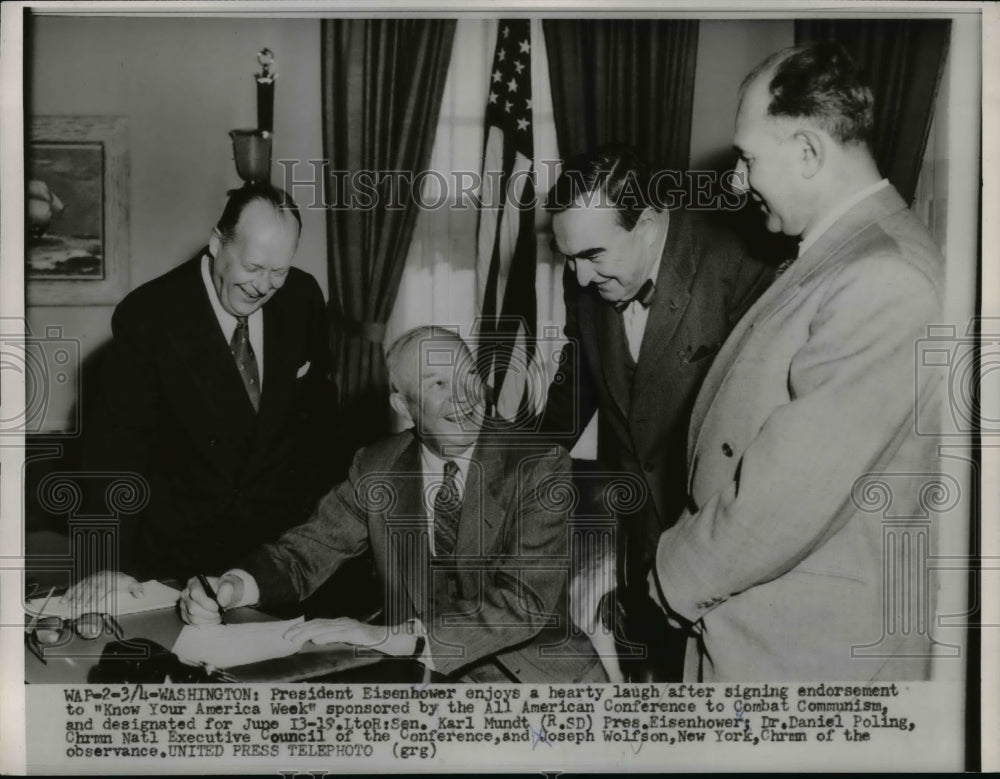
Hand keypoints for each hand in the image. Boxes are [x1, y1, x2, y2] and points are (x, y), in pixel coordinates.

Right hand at [60, 571, 143, 613]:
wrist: (118, 575)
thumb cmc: (124, 582)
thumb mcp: (132, 584)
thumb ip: (137, 589)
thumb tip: (141, 595)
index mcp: (110, 579)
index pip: (102, 588)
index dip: (96, 597)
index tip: (90, 604)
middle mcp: (99, 578)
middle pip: (90, 589)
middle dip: (83, 597)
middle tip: (77, 606)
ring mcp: (92, 579)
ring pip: (81, 587)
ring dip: (74, 596)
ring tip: (68, 604)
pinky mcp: (86, 581)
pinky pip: (76, 586)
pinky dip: (70, 593)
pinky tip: (64, 600)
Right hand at [179, 574, 243, 624]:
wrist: (224, 596)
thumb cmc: (224, 589)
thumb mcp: (229, 584)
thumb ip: (227, 589)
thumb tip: (221, 602)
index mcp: (194, 583)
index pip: (195, 594)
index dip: (206, 603)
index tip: (218, 607)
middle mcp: (186, 594)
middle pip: (193, 608)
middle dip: (209, 613)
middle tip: (220, 612)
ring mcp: (184, 606)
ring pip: (194, 618)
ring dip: (209, 619)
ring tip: (217, 614)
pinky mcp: (185, 616)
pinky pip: (194, 624)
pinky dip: (206, 623)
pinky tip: (212, 618)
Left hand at [282, 618, 417, 656]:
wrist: (391, 639)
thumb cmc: (370, 642)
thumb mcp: (349, 640)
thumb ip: (335, 639)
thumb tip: (316, 642)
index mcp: (340, 623)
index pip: (317, 624)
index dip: (301, 628)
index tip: (288, 634)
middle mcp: (343, 622)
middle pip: (317, 624)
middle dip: (300, 630)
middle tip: (285, 636)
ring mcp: (350, 626)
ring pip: (325, 628)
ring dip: (308, 633)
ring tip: (296, 638)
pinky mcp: (357, 633)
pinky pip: (339, 634)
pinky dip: (327, 636)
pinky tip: (317, 640)